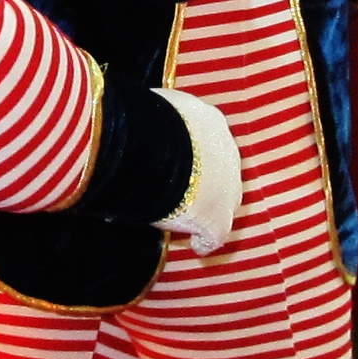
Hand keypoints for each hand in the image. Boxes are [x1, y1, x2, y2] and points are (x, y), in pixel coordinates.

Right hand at [153, 87, 241, 257]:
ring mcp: (228, 187)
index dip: (194, 154)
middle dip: (207, 181)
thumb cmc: (138, 123)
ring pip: (226, 200)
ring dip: (208, 209)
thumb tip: (128, 127)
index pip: (207, 140)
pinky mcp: (218, 218)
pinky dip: (205, 241)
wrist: (151, 149)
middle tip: (183, 192)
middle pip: (222, 170)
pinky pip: (216, 234)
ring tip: (188, 220)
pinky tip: (195, 246)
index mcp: (209, 120)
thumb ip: (152, 120)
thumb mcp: (150, 112)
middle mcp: (227, 151)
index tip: (178, 162)